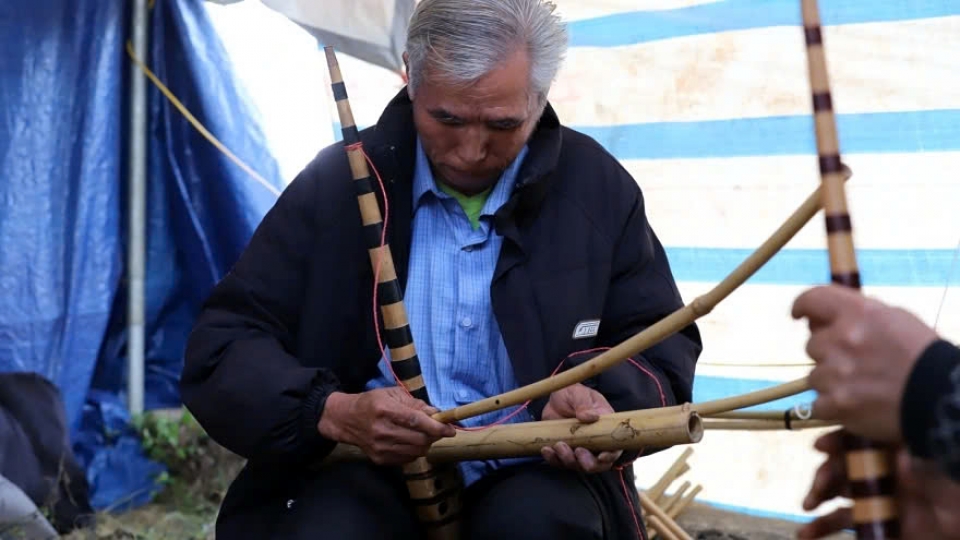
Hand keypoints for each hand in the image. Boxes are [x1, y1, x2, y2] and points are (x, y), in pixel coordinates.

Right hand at [317, 387, 455, 464]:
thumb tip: (437, 413)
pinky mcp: (379, 459)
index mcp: (385, 410)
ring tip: (423, 435)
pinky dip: (415, 451)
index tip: (450, 429)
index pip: (416, 421)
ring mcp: (380, 448)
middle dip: (434, 436)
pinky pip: (407, 459)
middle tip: (438, 430)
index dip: (436, 426)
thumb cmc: (372, 403)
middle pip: (419, 439)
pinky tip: (410, 442)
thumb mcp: (392, 394)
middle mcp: (382, 430)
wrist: (346, 420)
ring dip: (426, 444)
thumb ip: (415, 403)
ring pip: (416, 451)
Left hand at [539, 383, 621, 472]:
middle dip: (587, 463)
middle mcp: (594, 443)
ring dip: (568, 460)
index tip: (601, 456)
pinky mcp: (564, 451)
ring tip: (558, 445)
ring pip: (577, 465)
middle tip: (577, 451)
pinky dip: (553, 459)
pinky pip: (559, 462)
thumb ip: (584, 404)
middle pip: (597, 464)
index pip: (614, 448)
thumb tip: (590, 416)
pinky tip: (546, 450)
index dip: (610, 456)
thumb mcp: (579, 394)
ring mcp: (579, 449)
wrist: (556, 398)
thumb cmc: (574, 394)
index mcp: (605, 430)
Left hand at [791, 285, 938, 441]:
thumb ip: (859, 316)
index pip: (814, 299)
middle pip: (813, 344)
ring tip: (863, 387)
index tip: (799, 314)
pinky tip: (857, 405)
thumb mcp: (896, 320)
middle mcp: (843, 338)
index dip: (802, 306)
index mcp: (859, 313)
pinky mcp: (835, 403)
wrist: (941, 399)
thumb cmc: (923, 357)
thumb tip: (822, 320)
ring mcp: (836, 372)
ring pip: (815, 376)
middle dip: (829, 353)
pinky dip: (833, 407)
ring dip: (832, 381)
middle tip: (856, 363)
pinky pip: (818, 404)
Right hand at [798, 430, 959, 538]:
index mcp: (893, 456)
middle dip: (826, 474)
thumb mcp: (937, 479)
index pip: (858, 442)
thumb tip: (903, 459)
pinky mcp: (872, 523)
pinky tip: (804, 533)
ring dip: (817, 498)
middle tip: (820, 486)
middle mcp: (880, 474)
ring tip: (806, 506)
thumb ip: (918, 471)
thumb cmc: (951, 494)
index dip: (837, 443)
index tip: (821, 447)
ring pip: (838, 495)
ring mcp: (875, 500)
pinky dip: (819, 528)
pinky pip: (842, 522)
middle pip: (843, 468)